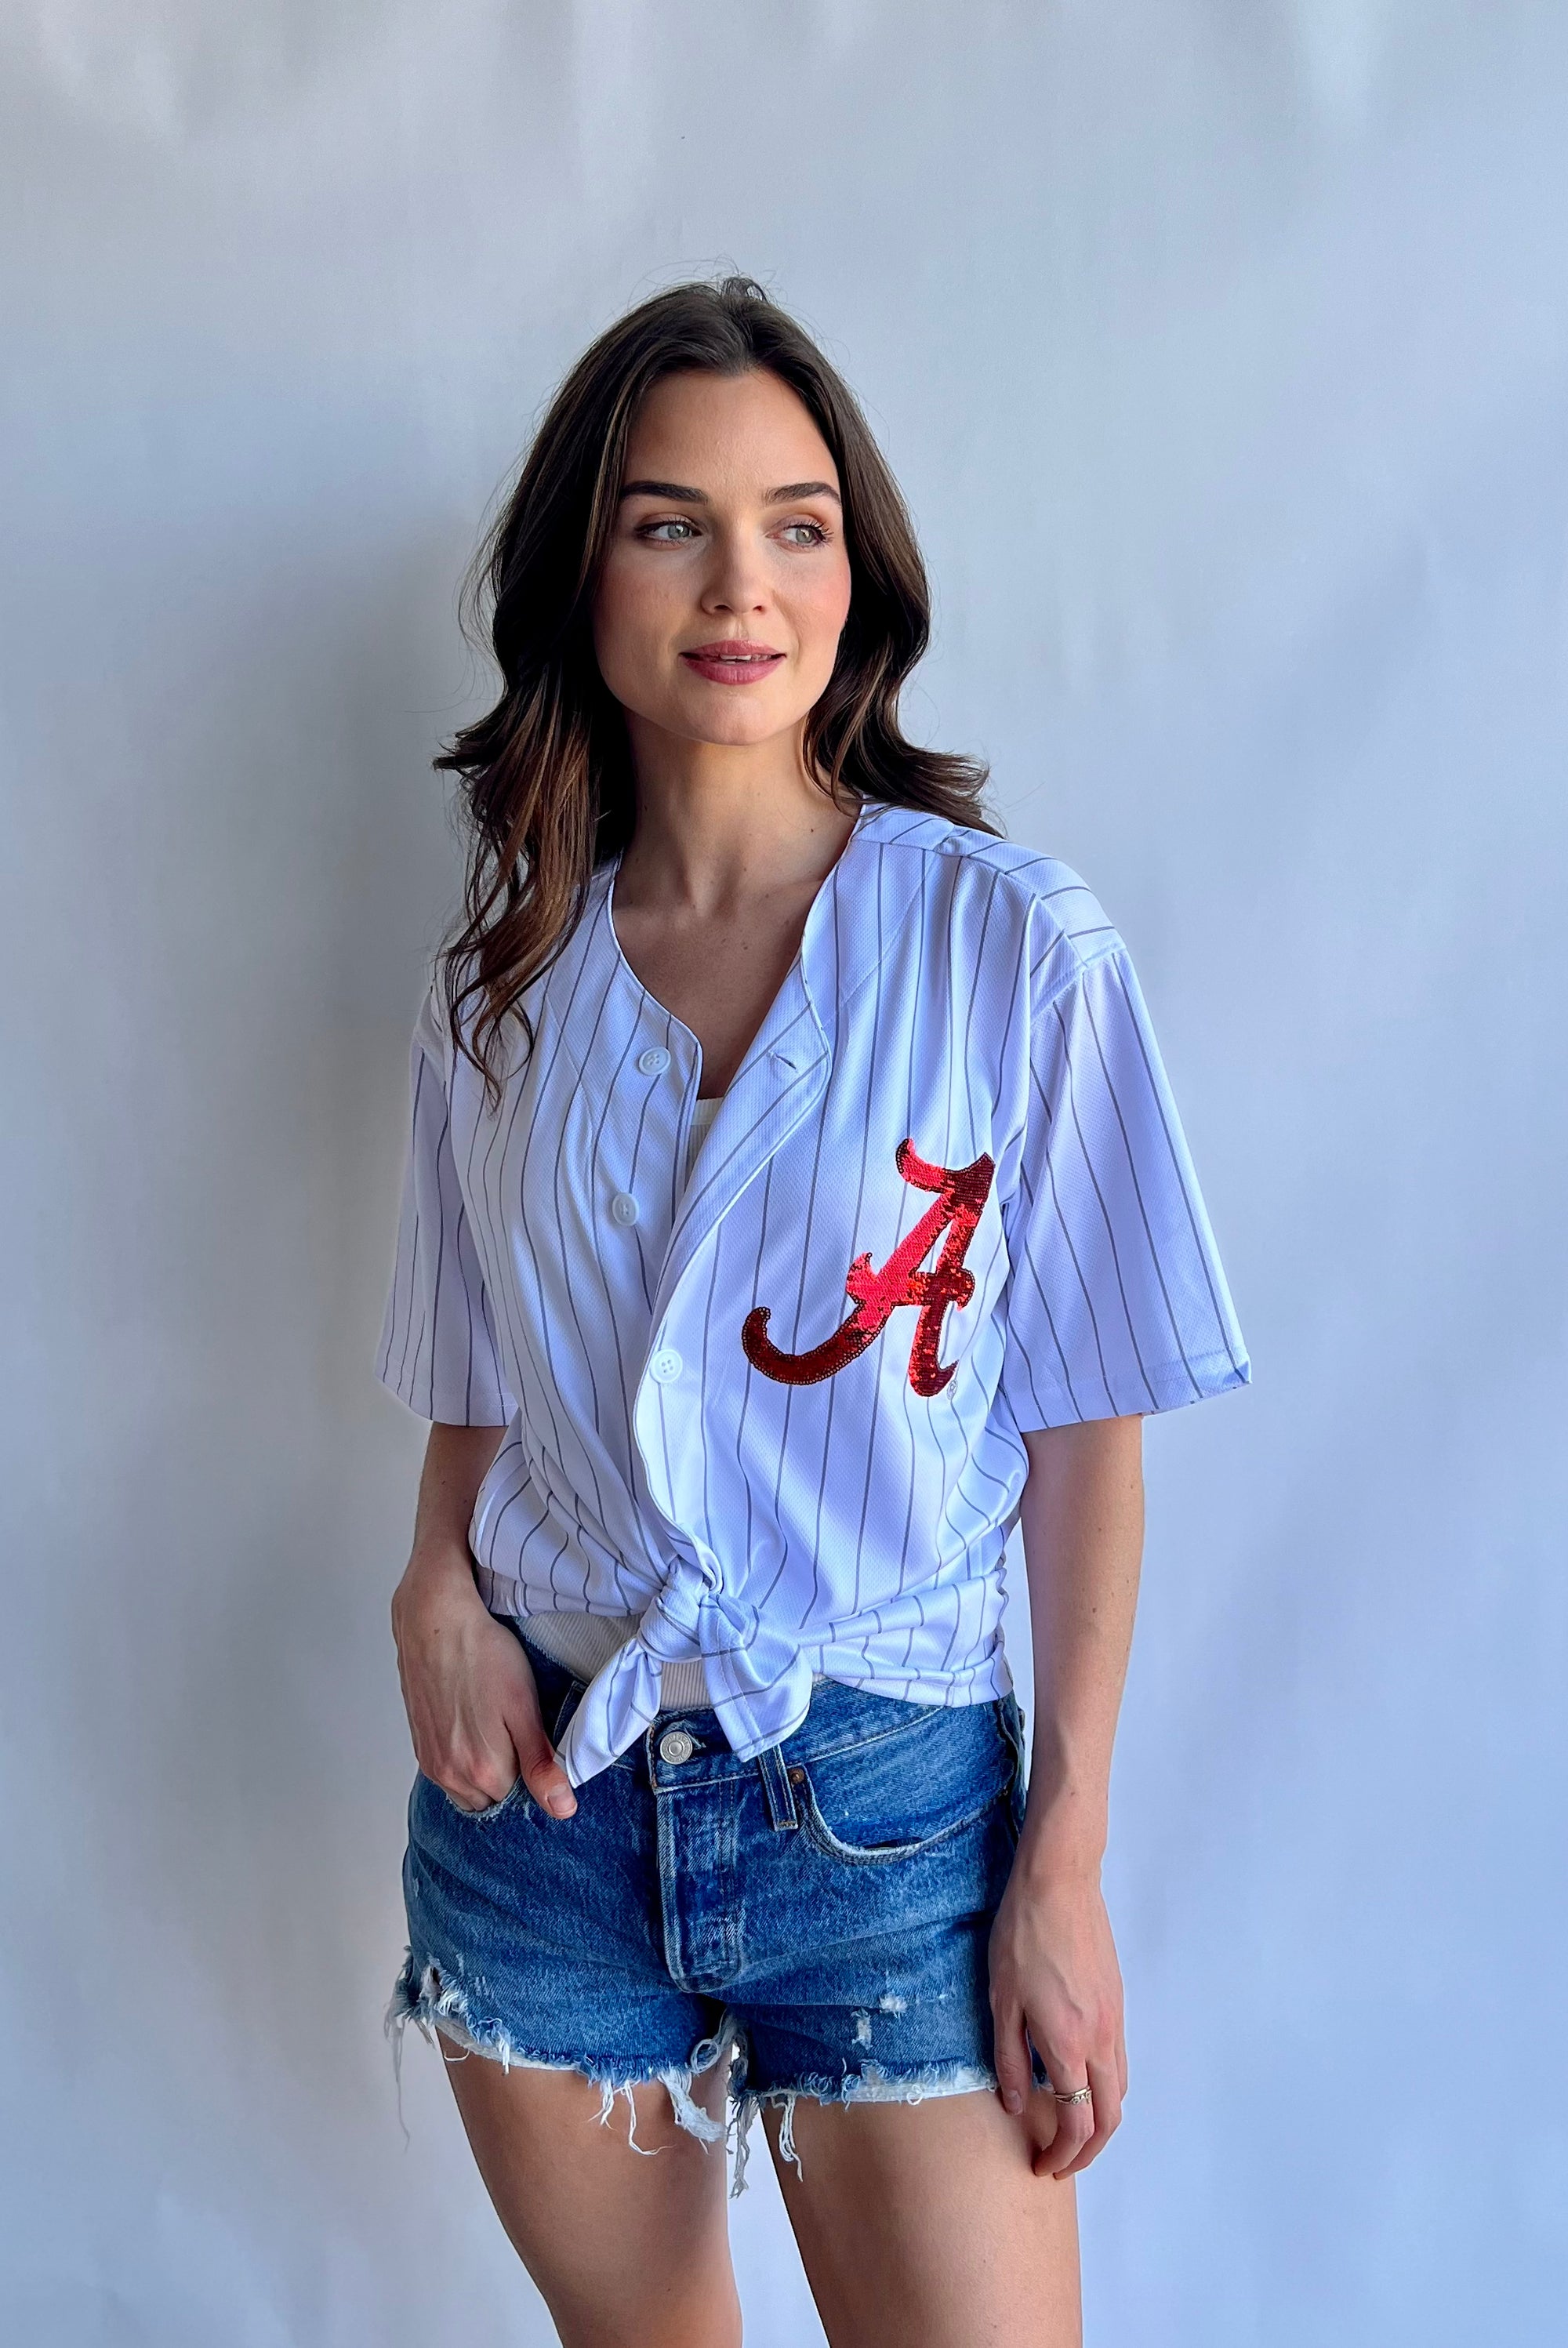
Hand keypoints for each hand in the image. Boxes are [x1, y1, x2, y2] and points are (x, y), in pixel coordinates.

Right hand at [390, 1542, 577, 1819]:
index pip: (521, 1800)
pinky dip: (464, 1760)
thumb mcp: (525, 1707)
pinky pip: (448, 1773)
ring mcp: (430, 1762)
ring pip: (469, 1789)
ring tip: (495, 1728)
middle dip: (509, 1777)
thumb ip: (542, 1765)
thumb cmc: (483, 1654)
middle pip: (493, 1798)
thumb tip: (563, 1810)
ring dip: (485, 1771)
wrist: (435, 1620)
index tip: (537, 1744)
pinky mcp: (420, 1747)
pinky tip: (473, 1725)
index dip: (535, 1775)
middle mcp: (450, 1775)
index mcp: (483, 1771)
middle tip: (517, 1732)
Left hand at [988, 1855, 1126, 2177]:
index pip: (1077, 2122)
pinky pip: (1119, 2061)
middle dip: (1087, 2152)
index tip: (1042, 2165)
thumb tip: (1018, 2106)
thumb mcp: (1002, 1999)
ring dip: (1099, 2121)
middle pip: (1109, 2118)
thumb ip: (1009, 2058)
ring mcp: (1114, 2020)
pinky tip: (1079, 2081)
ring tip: (1068, 2129)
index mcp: (1068, 2043)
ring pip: (1119, 2091)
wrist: (1060, 1883)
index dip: (1062, 2155)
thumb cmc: (1022, 1936)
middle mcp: (1100, 2039)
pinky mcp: (1117, 2002)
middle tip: (1059, 2162)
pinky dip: (1105, 2088)